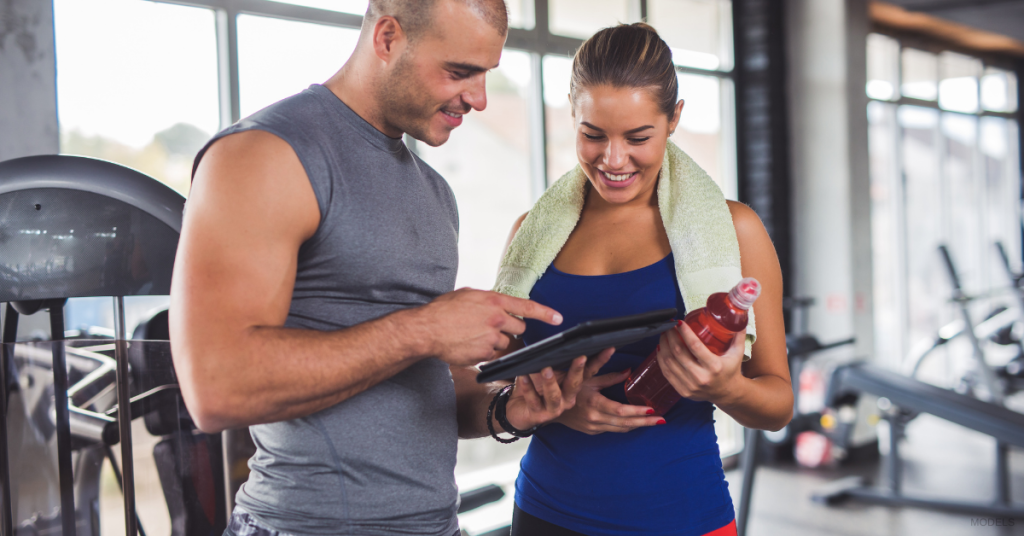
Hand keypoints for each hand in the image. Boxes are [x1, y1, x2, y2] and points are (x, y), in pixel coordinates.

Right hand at [410, 288, 562, 366]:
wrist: (427, 330)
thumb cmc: (444, 310)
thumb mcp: (468, 295)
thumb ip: (488, 300)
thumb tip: (499, 304)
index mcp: (495, 302)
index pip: (528, 307)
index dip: (546, 314)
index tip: (559, 319)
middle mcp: (497, 320)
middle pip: (519, 329)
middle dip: (510, 329)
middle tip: (491, 326)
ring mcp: (491, 339)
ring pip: (504, 344)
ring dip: (494, 341)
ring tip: (473, 335)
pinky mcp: (483, 355)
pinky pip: (491, 355)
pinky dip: (482, 352)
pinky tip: (468, 345)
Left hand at [503, 348, 613, 430]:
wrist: (520, 410)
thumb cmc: (538, 389)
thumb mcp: (553, 373)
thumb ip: (565, 364)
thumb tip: (579, 347)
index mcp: (573, 387)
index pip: (589, 372)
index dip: (599, 360)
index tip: (608, 348)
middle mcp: (567, 398)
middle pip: (574, 384)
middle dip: (577, 370)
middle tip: (580, 357)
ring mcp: (554, 408)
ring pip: (554, 395)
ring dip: (550, 382)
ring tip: (546, 369)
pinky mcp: (538, 414)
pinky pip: (533, 400)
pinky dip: (528, 388)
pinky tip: (523, 376)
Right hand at [554, 351, 662, 434]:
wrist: (551, 407)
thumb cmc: (568, 389)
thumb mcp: (588, 379)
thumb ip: (610, 376)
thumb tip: (629, 371)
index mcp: (594, 404)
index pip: (621, 410)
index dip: (637, 411)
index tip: (652, 409)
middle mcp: (595, 418)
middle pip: (625, 423)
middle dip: (645, 422)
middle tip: (662, 420)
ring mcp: (594, 427)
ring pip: (621, 429)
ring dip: (638, 426)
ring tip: (654, 422)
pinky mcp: (593, 431)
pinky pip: (614, 430)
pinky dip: (626, 426)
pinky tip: (636, 422)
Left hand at [656, 321, 743, 402]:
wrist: (727, 394)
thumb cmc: (731, 370)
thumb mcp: (737, 353)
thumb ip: (737, 336)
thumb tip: (738, 318)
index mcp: (714, 367)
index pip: (695, 346)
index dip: (685, 332)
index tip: (679, 322)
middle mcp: (701, 377)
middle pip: (678, 353)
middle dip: (670, 336)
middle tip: (668, 326)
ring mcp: (690, 386)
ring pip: (669, 362)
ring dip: (663, 346)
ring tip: (663, 335)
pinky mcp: (683, 391)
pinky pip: (667, 373)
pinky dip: (661, 359)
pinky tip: (662, 349)